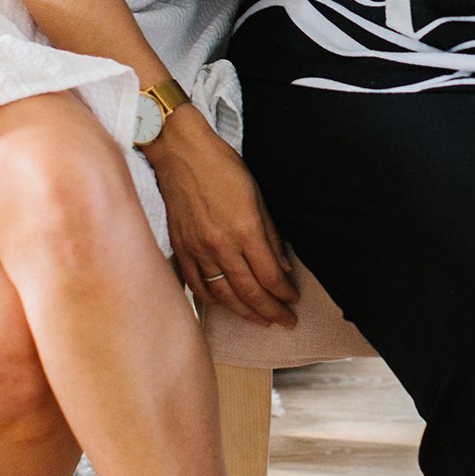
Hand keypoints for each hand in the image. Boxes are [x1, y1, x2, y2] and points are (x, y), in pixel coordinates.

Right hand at [142, 108, 297, 327]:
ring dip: (245, 312)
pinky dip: (214, 300)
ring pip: (224, 295)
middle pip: (250, 292)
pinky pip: (198, 285)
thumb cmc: (222, 167)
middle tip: (286, 322)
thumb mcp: (257, 195)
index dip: (284, 293)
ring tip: (261, 321)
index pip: (270, 275)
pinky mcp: (181, 249)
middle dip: (271, 311)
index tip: (294, 300)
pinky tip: (227, 304)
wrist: (180, 153)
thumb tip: (284, 268)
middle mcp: (221, 245)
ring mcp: (198, 250)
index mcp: (244, 229)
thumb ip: (270, 235)